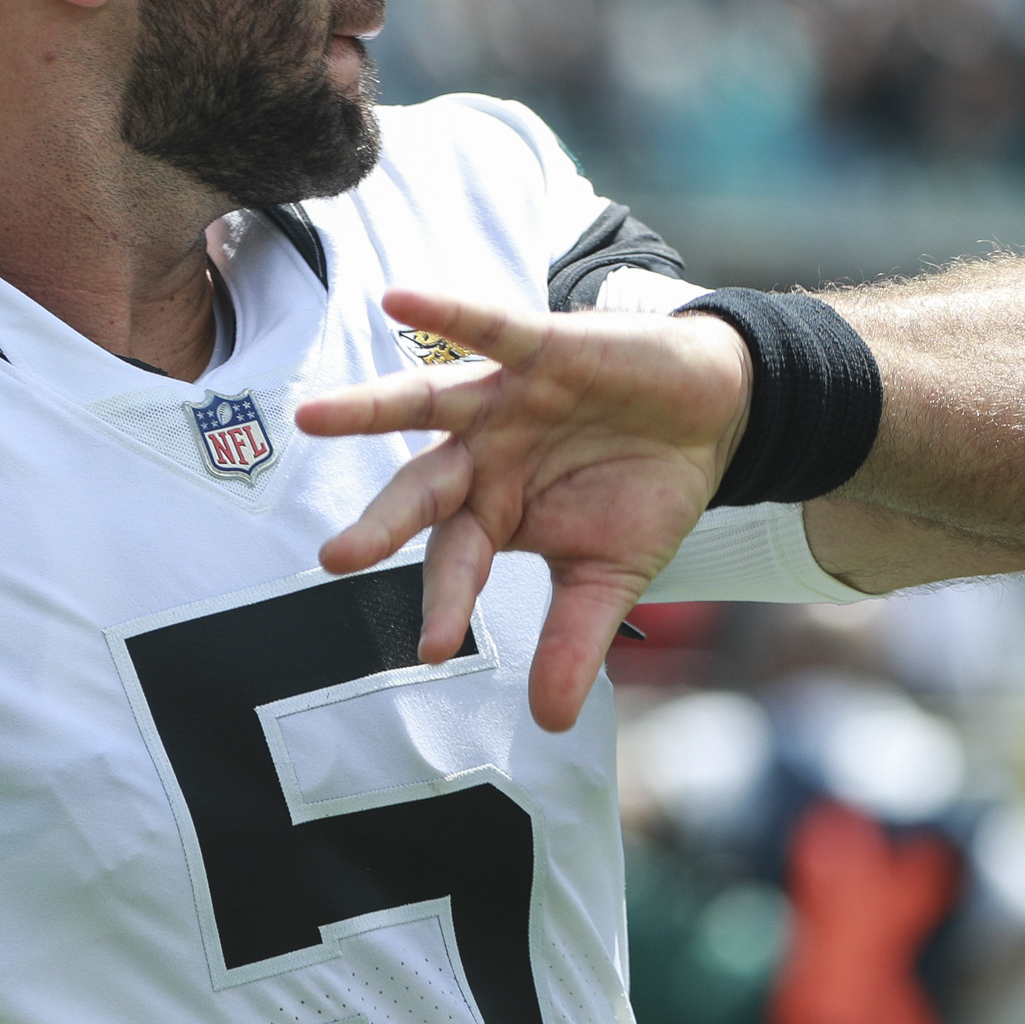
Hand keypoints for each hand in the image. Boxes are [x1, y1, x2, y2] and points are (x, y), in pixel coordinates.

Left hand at [292, 289, 750, 732]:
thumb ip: (573, 639)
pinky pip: (484, 326)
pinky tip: (398, 299)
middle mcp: (482, 456)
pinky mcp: (538, 348)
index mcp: (492, 514)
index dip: (445, 603)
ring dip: (366, 410)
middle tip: (334, 560)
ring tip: (311, 416)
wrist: (713, 414)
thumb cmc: (646, 489)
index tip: (431, 651)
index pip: (454, 564)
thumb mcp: (613, 575)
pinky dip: (444, 312)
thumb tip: (550, 724)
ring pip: (424, 405)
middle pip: (419, 492)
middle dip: (380, 526)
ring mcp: (502, 400)